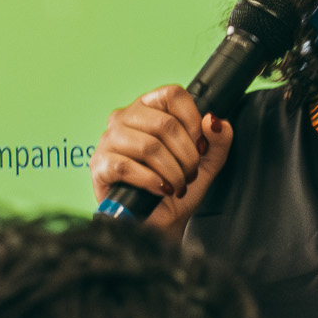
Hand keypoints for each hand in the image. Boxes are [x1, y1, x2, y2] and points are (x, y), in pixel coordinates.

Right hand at [90, 86, 233, 233]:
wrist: (157, 224)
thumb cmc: (175, 189)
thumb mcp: (206, 164)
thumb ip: (218, 140)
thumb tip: (214, 122)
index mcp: (149, 108)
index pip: (172, 94)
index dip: (193, 121)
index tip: (200, 147)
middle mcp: (125, 117)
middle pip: (165, 124)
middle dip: (186, 156)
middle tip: (190, 175)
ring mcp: (109, 140)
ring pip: (149, 146)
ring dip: (171, 171)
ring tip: (176, 185)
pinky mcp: (100, 165)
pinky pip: (126, 166)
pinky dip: (151, 181)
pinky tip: (160, 190)